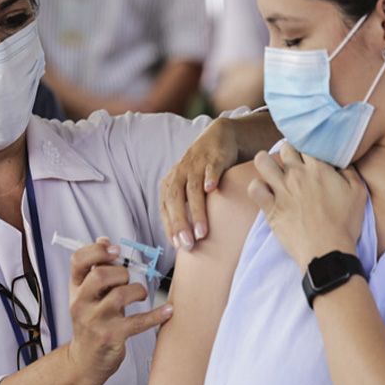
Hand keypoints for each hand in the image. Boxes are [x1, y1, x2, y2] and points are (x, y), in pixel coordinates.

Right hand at [67, 238, 173, 383]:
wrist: (84, 361)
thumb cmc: (91, 322)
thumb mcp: (87, 295)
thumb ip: (96, 269)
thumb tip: (104, 240)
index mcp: (75, 289)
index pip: (78, 261)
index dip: (97, 251)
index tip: (115, 250)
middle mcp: (81, 303)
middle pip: (100, 276)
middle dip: (121, 272)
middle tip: (127, 280)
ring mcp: (95, 321)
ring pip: (120, 295)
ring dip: (137, 291)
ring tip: (140, 295)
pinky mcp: (111, 336)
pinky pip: (138, 322)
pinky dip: (156, 315)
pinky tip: (168, 311)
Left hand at [160, 118, 238, 250]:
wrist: (218, 138)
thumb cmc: (202, 171)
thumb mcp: (187, 188)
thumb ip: (183, 210)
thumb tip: (181, 243)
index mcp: (171, 184)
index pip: (166, 208)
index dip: (171, 227)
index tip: (178, 246)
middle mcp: (180, 174)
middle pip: (175, 200)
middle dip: (180, 223)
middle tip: (188, 244)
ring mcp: (197, 165)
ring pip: (193, 189)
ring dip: (196, 211)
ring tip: (202, 232)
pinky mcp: (214, 157)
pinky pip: (211, 168)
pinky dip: (210, 177)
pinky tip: (212, 189)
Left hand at [248, 143, 366, 269]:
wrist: (327, 250)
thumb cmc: (345, 223)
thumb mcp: (358, 192)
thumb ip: (349, 171)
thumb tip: (340, 161)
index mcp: (318, 168)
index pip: (306, 143)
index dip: (307, 147)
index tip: (309, 154)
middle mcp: (296, 175)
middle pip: (285, 148)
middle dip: (289, 151)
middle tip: (293, 161)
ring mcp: (281, 190)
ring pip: (263, 161)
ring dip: (266, 162)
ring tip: (272, 169)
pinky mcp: (270, 208)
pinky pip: (254, 188)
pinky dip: (257, 187)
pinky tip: (265, 191)